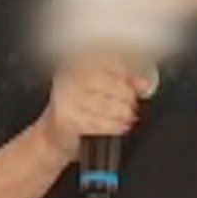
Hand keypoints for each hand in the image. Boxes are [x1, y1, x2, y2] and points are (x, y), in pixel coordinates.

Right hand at [35, 55, 149, 164]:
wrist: (53, 136)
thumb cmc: (79, 110)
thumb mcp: (99, 89)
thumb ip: (122, 82)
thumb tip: (144, 83)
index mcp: (76, 63)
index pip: (108, 60)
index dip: (128, 74)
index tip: (140, 85)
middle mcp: (68, 77)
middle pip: (108, 83)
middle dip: (127, 96)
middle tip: (133, 105)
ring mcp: (65, 97)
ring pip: (105, 105)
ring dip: (123, 113)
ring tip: (128, 116)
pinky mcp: (66, 118)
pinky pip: (98, 122)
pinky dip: (114, 126)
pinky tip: (121, 126)